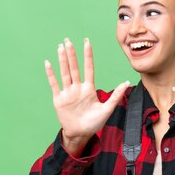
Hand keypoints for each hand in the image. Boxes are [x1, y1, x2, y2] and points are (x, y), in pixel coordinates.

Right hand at [45, 38, 128, 153]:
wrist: (81, 134)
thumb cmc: (94, 123)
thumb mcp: (107, 109)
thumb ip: (116, 96)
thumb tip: (126, 83)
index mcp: (89, 89)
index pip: (89, 68)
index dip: (88, 55)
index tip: (87, 42)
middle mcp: (77, 88)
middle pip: (74, 68)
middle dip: (72, 54)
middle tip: (68, 40)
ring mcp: (68, 93)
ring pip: (65, 73)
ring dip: (62, 60)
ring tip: (60, 47)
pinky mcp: (59, 99)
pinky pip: (54, 84)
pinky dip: (51, 74)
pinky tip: (48, 63)